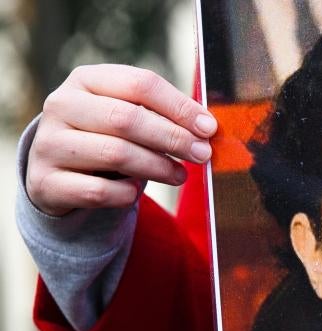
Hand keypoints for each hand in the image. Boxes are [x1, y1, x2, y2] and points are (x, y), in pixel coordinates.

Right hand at [26, 64, 217, 216]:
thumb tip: (207, 128)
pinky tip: (135, 192)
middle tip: (202, 154)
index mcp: (86, 80)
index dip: (179, 106)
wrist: (58, 173)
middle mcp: (61, 106)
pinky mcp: (46, 181)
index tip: (209, 128)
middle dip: (172, 138)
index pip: (140, 84)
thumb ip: (161, 116)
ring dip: (157, 167)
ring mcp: (49, 143)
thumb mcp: (128, 117)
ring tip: (180, 175)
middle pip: (126, 118)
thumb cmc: (106, 139)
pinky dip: (124, 193)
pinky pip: (97, 191)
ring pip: (114, 154)